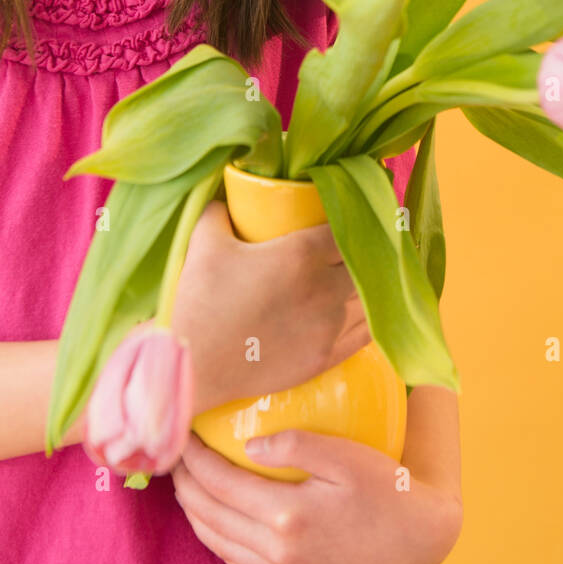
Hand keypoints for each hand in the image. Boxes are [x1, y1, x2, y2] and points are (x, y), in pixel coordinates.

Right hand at [171, 201, 369, 414]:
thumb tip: (226, 198)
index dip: (353, 222)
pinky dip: (368, 318)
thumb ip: (220, 211)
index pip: (348, 229)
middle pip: (364, 263)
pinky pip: (365, 332)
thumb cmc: (199, 301)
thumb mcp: (205, 243)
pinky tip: (364, 311)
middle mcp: (324, 288)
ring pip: (369, 297)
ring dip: (365, 286)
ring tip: (358, 279)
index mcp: (301, 254)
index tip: (349, 220)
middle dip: (360, 254)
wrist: (193, 366)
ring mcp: (329, 325)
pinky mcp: (326, 356)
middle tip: (351, 250)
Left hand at [171, 430, 462, 563]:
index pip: (220, 483)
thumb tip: (249, 444)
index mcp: (287, 515)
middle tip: (175, 454)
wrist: (419, 540)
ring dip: (195, 513)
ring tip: (188, 484)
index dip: (194, 457)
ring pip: (218, 543)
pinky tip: (217, 520)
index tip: (183, 432)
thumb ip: (295, 443)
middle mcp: (279, 550)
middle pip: (210, 516)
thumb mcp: (346, 454)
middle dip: (185, 484)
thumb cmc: (388, 489)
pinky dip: (217, 540)